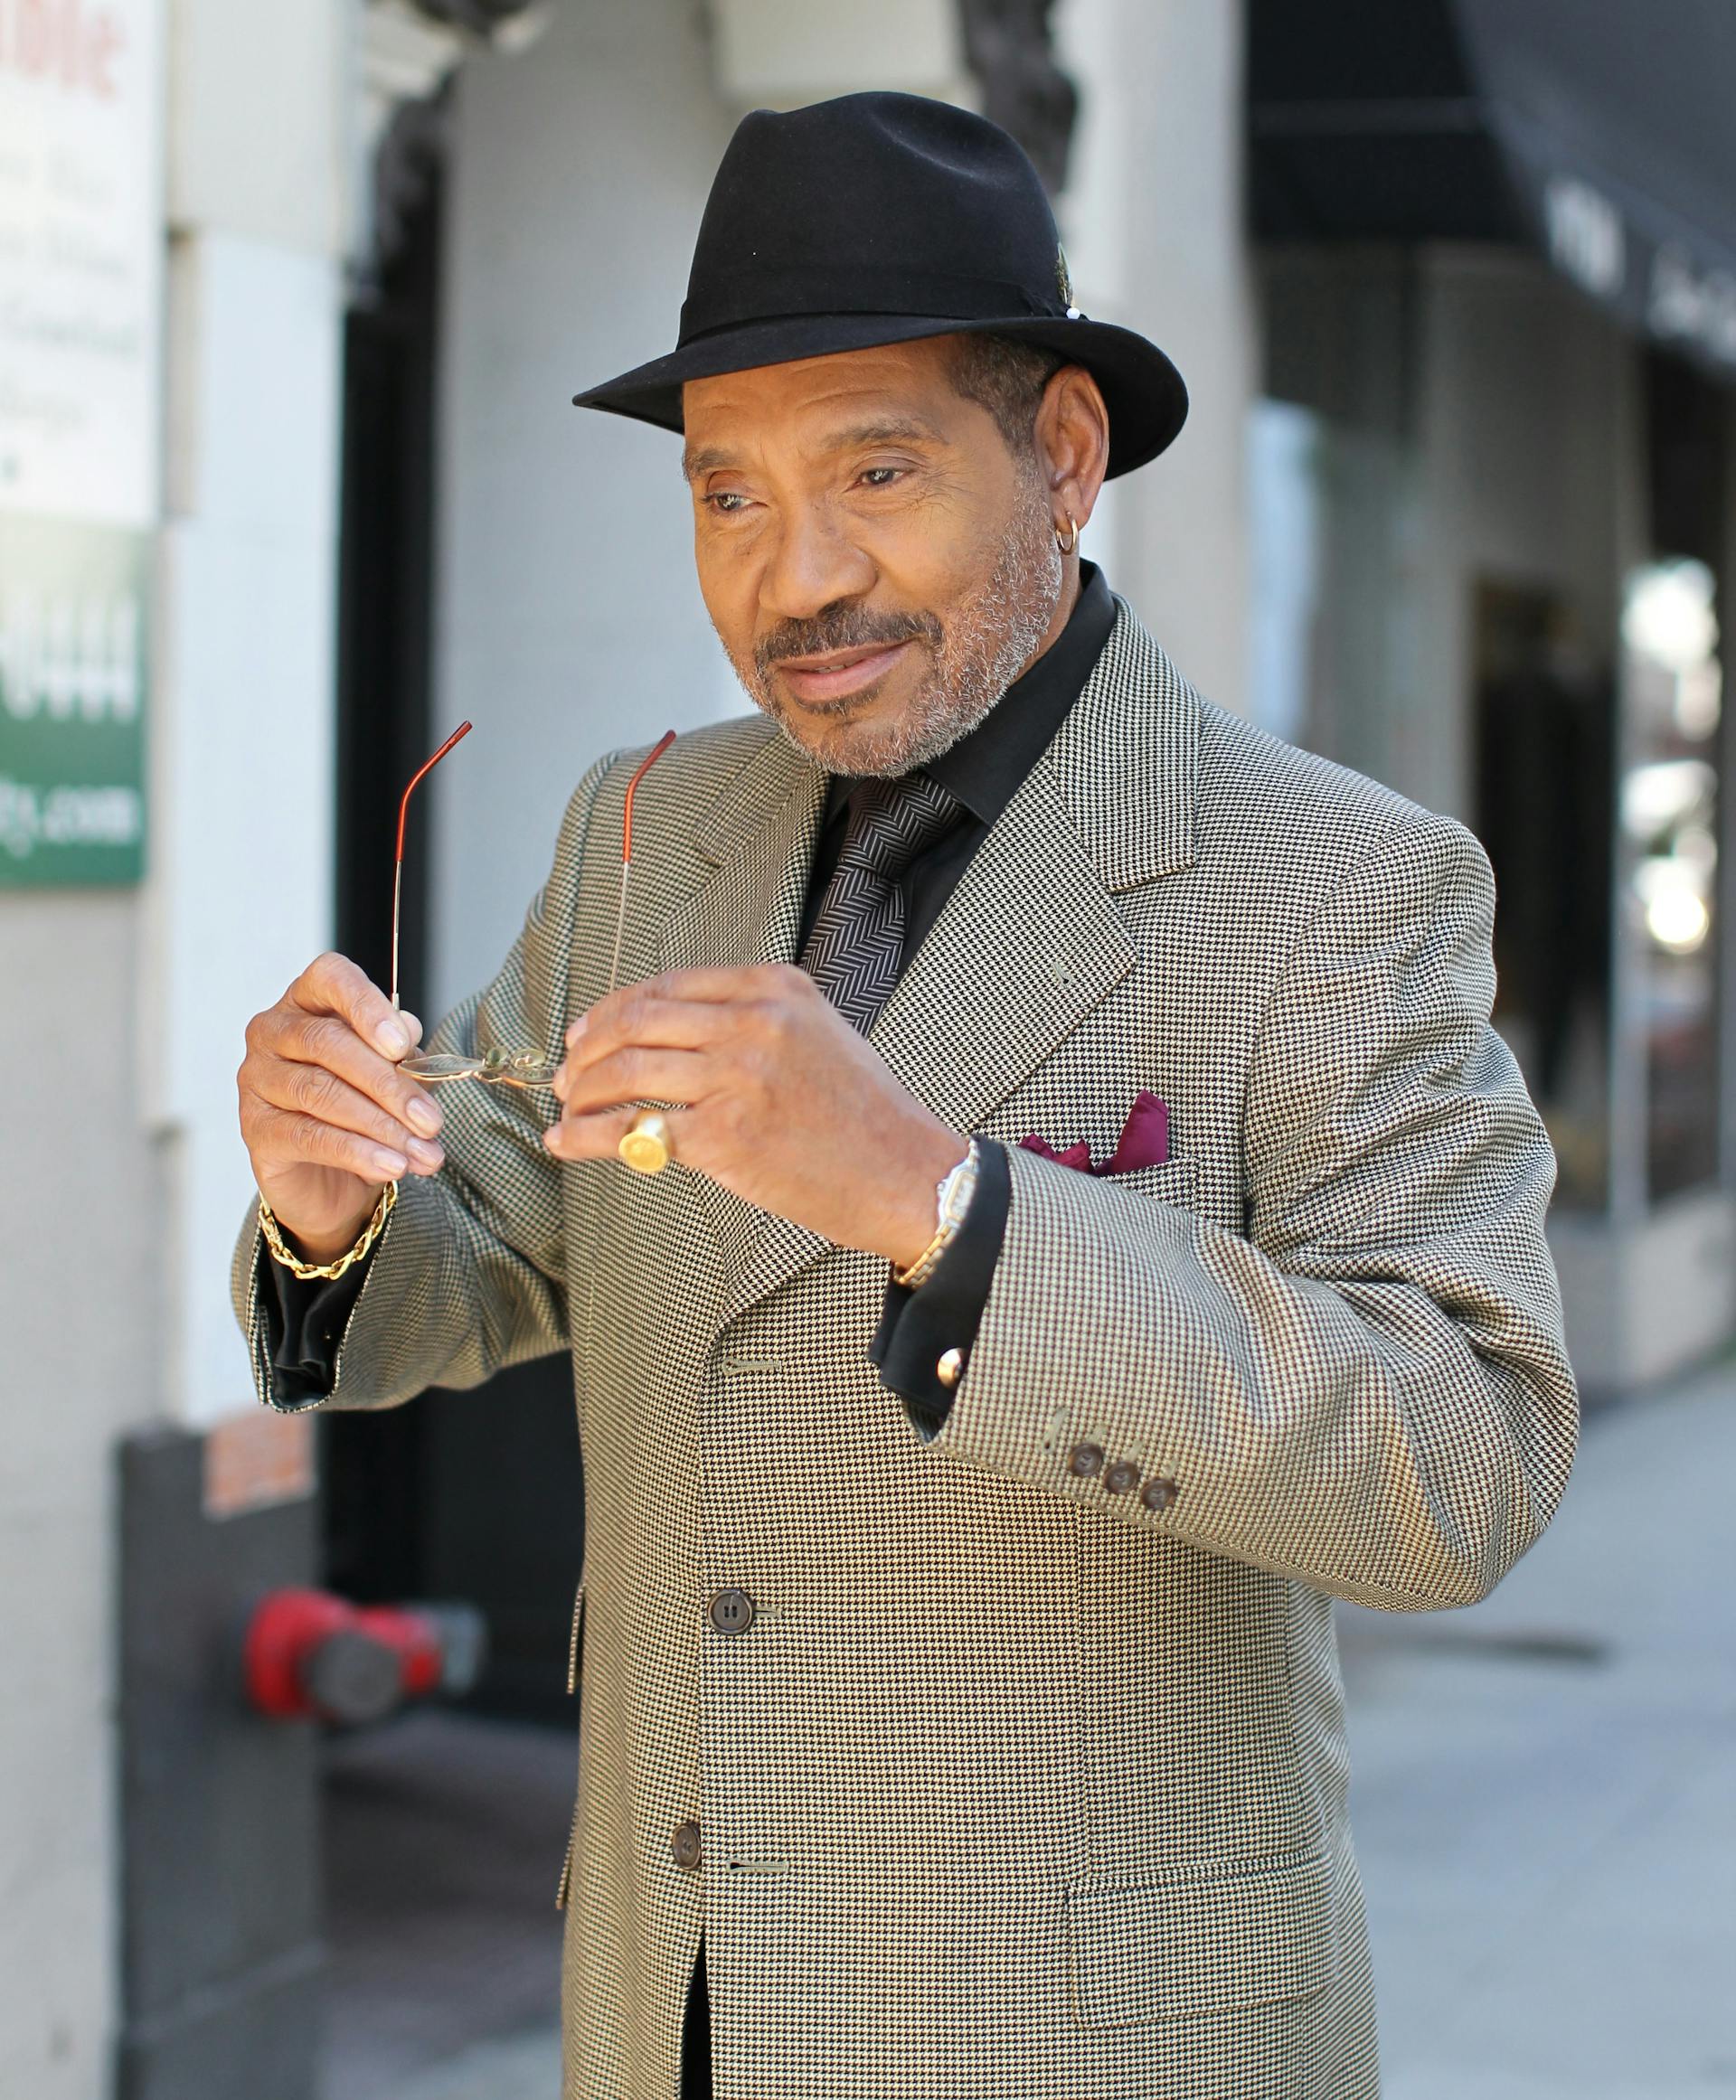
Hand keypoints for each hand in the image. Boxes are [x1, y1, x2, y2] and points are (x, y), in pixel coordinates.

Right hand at [237, 952, 447, 1262]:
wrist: (331, 1176)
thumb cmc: (363, 1105)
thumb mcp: (393, 1074)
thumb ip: (401, 1052)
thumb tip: (409, 1031)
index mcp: (308, 1001)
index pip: (330, 978)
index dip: (366, 1006)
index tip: (402, 1043)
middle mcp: (273, 1031)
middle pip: (329, 1044)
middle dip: (389, 1085)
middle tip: (431, 1121)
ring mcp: (257, 1078)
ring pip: (320, 1093)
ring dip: (380, 1126)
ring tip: (422, 1153)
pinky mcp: (254, 1128)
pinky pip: (308, 1136)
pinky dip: (356, 1152)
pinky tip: (390, 1165)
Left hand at [546, 964, 964, 1267]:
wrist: (906, 1172)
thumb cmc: (864, 1113)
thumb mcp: (817, 1032)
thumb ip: (751, 1019)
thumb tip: (668, 1035)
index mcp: (774, 988)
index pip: (667, 986)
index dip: (612, 1009)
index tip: (586, 1031)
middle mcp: (754, 1022)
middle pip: (637, 1020)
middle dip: (587, 1048)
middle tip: (567, 1073)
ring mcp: (738, 1076)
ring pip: (627, 1071)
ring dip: (583, 1092)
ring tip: (568, 1108)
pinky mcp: (726, 1134)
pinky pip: (635, 1129)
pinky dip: (588, 1137)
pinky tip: (568, 1143)